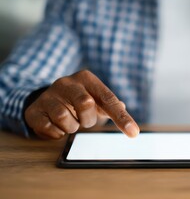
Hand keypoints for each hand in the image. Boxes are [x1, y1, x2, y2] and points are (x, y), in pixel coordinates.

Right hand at [24, 70, 139, 138]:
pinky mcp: (35, 110)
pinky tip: (56, 125)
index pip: (108, 99)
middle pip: (85, 104)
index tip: (133, 133)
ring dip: (71, 127)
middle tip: (83, 120)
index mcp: (86, 78)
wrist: (45, 100)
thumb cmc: (77, 101)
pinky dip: (57, 132)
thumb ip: (112, 105)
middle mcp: (66, 82)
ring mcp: (48, 95)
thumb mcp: (96, 99)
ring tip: (69, 122)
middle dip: (88, 119)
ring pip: (65, 117)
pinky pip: (49, 128)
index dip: (122, 118)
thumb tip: (124, 107)